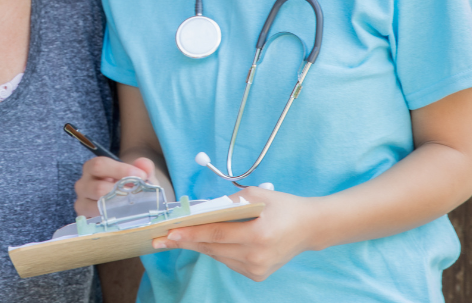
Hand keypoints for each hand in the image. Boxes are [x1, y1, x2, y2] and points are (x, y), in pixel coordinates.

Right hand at [74, 156, 158, 217]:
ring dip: (118, 207)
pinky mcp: (86, 218)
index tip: (141, 175)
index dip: (120, 170)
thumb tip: (144, 165)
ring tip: (133, 205)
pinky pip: (98, 220)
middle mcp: (83, 184)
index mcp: (92, 168)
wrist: (123, 198)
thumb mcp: (137, 173)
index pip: (99, 165)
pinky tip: (125, 216)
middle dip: (120, 193)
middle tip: (139, 195)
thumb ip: (143, 166)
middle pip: (98, 188)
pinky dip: (113, 219)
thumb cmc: (127, 183)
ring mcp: (82, 202)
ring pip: (97, 206)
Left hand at [151, 185, 321, 281]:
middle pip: (213, 248)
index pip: (216, 234)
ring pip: (218, 256)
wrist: (309, 227)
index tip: (170, 233)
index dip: (191, 234)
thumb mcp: (256, 195)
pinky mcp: (257, 275)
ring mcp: (257, 269)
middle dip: (186, 241)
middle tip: (162, 238)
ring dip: (199, 245)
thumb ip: (228, 203)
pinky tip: (207, 242)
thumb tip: (199, 210)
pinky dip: (217, 251)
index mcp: (259, 234)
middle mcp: (257, 255)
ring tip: (179, 238)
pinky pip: (228, 261)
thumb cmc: (283, 206)